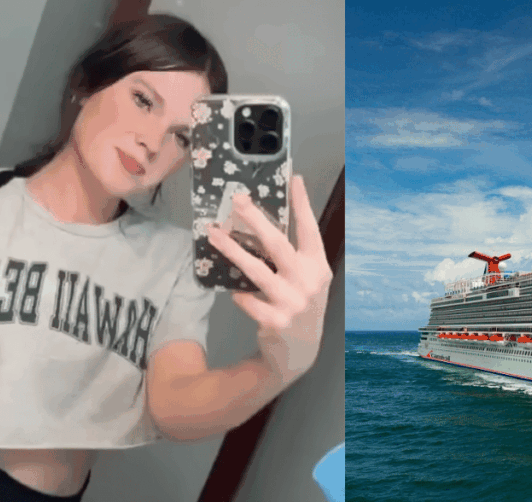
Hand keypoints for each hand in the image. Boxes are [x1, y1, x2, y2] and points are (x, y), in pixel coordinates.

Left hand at [206, 175, 332, 385]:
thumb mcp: (307, 281)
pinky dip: (239, 293)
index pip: (309, 230)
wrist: (298, 353)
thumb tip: (265, 223)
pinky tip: (233, 291)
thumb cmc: (299, 307)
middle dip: (255, 220)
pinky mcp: (275, 321)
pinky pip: (248, 299)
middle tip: (237, 200)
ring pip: (256, 270)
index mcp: (318, 267)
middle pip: (278, 244)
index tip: (295, 178)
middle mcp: (308, 282)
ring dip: (232, 250)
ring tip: (213, 234)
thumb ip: (294, 256)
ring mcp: (292, 303)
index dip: (302, 204)